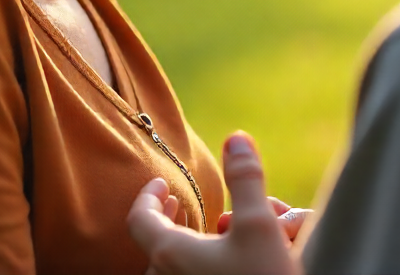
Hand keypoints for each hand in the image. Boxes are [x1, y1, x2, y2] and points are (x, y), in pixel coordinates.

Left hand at [128, 132, 301, 274]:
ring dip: (194, 244)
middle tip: (184, 205)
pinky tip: (232, 260)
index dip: (148, 195)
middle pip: (157, 243)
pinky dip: (201, 266)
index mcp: (170, 255)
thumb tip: (236, 138)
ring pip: (174, 266)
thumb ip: (245, 178)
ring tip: (220, 234)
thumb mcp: (260, 226)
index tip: (162, 183)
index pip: (139, 218)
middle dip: (176, 219)